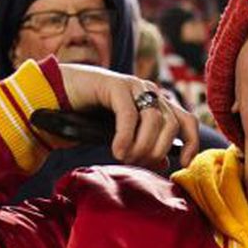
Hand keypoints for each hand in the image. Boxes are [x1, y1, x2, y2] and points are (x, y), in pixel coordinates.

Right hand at [59, 65, 199, 170]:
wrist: (55, 96)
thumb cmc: (89, 118)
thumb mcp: (122, 137)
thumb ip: (143, 146)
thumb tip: (165, 163)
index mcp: (156, 104)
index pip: (186, 122)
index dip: (192, 143)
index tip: (184, 164)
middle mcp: (149, 92)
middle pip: (171, 125)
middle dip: (157, 151)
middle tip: (137, 163)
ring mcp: (133, 85)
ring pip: (154, 120)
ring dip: (142, 146)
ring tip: (124, 158)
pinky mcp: (113, 84)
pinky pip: (129, 113)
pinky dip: (126, 136)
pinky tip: (118, 151)